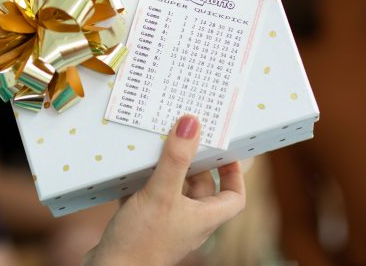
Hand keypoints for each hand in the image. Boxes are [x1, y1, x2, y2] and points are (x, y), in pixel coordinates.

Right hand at [83, 115, 245, 265]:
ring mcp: (164, 223)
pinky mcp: (142, 223)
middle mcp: (188, 221)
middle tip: (186, 137)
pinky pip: (148, 196)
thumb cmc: (142, 242)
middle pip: (201, 187)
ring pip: (172, 189)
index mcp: (203, 217)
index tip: (226, 151)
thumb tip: (192, 123)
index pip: (234, 197)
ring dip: (166, 168)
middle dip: (194, 162)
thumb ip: (176, 158)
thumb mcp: (161, 193)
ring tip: (158, 144)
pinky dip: (142, 180)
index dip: (234, 174)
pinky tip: (131, 167)